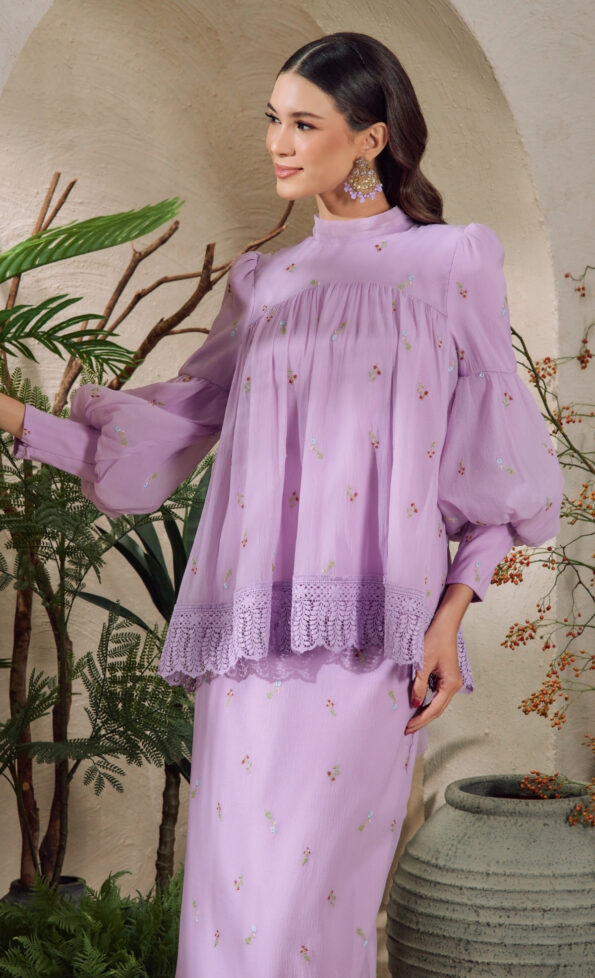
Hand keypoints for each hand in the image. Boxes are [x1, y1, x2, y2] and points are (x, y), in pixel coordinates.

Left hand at [405, 617, 463, 734]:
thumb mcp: (423, 664)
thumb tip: (415, 704)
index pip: (434, 709)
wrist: (444, 626)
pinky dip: (428, 702)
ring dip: (425, 712)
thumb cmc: (435, 640)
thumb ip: (419, 685)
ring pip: (438, 703)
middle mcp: (454, 686)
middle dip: (423, 720)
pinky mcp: (447, 677)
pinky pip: (437, 695)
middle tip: (407, 729)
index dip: (421, 719)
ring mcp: (451, 682)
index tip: (408, 726)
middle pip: (438, 709)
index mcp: (451, 684)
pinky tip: (418, 706)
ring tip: (411, 721)